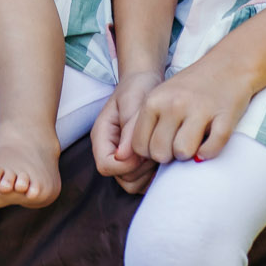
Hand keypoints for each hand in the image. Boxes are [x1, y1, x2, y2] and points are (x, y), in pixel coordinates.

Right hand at [91, 70, 161, 192]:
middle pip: (121, 179)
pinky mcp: (136, 162)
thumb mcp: (133, 102)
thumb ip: (129, 128)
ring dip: (149, 173)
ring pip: (133, 184)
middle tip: (157, 149)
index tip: (144, 151)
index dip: (126, 164)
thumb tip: (124, 156)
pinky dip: (155, 175)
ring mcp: (123, 158)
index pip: (106, 166)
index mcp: (102, 136)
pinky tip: (164, 155)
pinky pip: (144, 181)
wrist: (145, 82)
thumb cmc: (137, 88)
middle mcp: (110, 150)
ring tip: (161, 150)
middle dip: (141, 169)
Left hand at [120, 60, 256, 167]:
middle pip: (160, 153)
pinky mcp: (224, 116)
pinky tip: (210, 141)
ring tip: (194, 142)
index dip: (150, 153)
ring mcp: (199, 109)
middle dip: (170, 156)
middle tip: (179, 143)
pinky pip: (211, 150)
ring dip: (189, 154)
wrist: (229, 64)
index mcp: (154, 100)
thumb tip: (127, 156)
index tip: (162, 145)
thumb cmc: (190, 87)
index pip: (139, 146)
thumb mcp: (160, 97)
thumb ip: (144, 123)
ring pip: (183, 152)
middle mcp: (173, 104)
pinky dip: (210, 152)